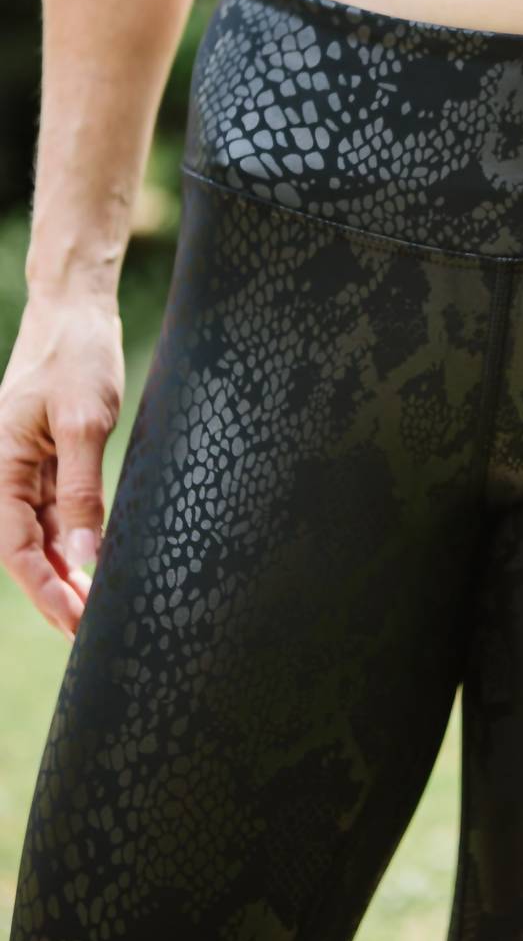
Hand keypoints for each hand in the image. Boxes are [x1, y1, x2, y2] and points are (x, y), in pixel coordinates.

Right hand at [0, 289, 123, 639]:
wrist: (75, 310)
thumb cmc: (76, 355)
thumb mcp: (84, 422)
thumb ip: (82, 491)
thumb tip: (83, 557)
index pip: (15, 546)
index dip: (43, 589)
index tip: (74, 620)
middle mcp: (3, 471)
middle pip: (24, 548)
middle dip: (54, 591)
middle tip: (90, 630)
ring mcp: (25, 467)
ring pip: (42, 534)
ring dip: (66, 571)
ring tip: (96, 609)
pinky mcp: (48, 459)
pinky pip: (57, 511)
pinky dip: (76, 541)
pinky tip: (95, 566)